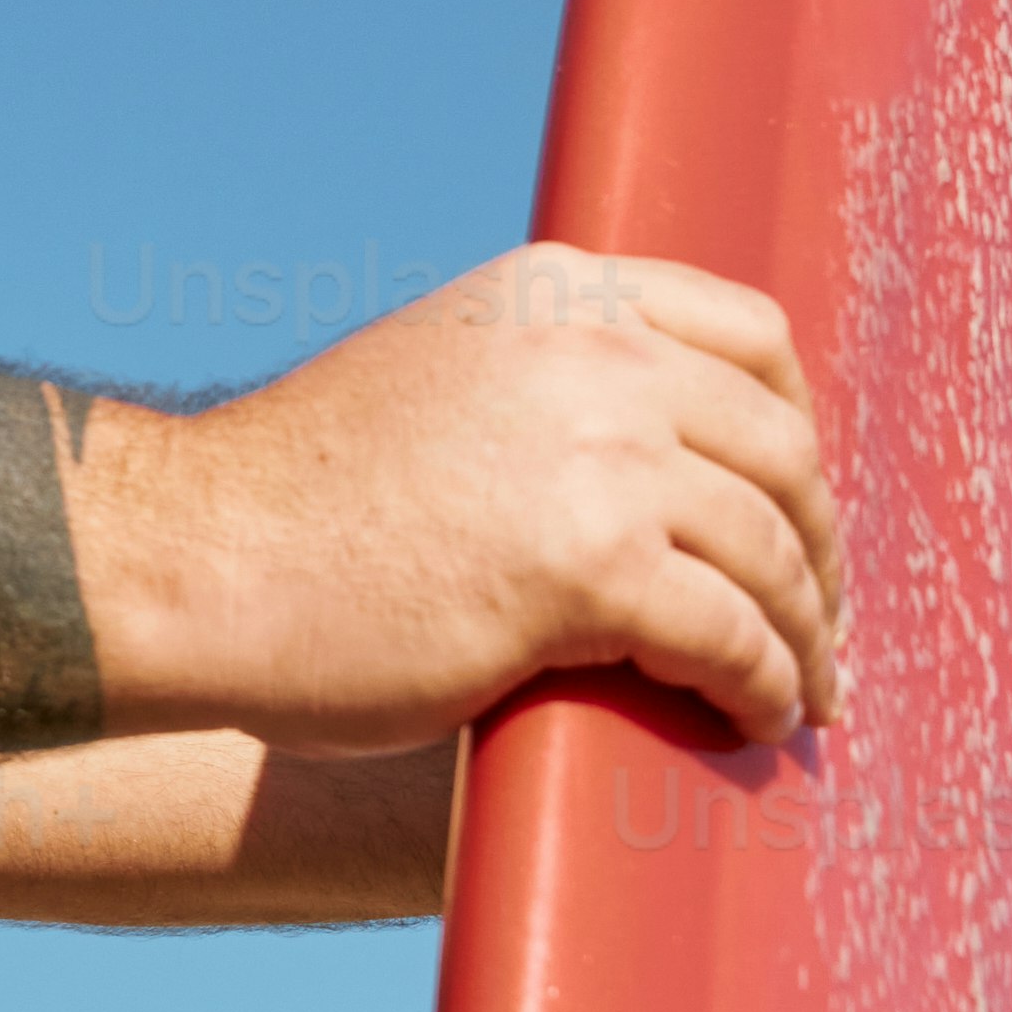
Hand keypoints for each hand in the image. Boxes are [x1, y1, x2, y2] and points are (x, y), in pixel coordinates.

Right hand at [111, 245, 843, 757]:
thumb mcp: (440, 377)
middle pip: (781, 448)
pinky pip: (731, 636)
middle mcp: (593, 349)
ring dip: (804, 635)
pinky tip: (757, 722)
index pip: (750, 335)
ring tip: (804, 692)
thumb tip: (649, 460)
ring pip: (770, 552)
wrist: (190, 558)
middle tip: (821, 618)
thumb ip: (542, 386)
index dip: (799, 431)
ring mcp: (597, 453)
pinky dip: (764, 688)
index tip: (801, 503)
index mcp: (558, 290)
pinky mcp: (588, 568)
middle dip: (819, 545)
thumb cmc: (295, 502)